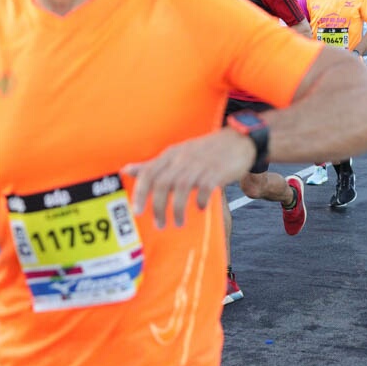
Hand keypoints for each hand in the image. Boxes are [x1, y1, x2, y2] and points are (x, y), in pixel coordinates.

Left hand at [122, 129, 253, 228]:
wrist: (239, 141)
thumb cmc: (205, 151)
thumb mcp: (177, 154)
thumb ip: (154, 164)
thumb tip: (127, 170)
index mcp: (171, 154)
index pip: (149, 172)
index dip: (140, 192)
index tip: (137, 211)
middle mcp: (183, 157)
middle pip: (163, 183)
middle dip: (158, 206)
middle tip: (159, 224)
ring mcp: (200, 163)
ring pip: (181, 187)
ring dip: (177, 208)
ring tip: (178, 223)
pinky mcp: (217, 170)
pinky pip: (205, 187)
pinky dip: (200, 199)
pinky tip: (200, 208)